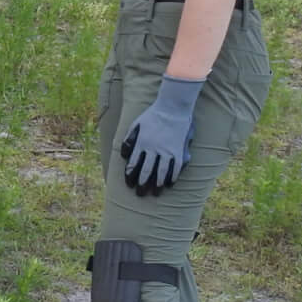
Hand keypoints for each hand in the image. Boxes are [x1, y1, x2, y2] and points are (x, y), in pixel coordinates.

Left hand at [119, 75, 203, 196]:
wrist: (172, 107)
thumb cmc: (153, 115)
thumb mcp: (135, 124)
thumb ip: (129, 139)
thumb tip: (123, 155)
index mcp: (141, 143)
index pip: (133, 164)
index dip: (131, 176)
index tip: (129, 184)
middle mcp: (153, 149)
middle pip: (146, 171)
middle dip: (142, 184)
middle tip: (140, 194)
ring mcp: (167, 150)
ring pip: (161, 172)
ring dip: (157, 184)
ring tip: (155, 193)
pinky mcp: (178, 150)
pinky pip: (176, 167)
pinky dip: (173, 176)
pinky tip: (170, 183)